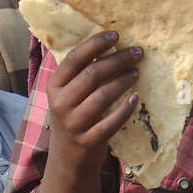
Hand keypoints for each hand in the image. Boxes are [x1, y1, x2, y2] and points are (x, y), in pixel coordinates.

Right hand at [48, 32, 141, 173]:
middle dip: (117, 60)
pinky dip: (124, 110)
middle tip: (137, 53)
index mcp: (54, 86)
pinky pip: (110, 123)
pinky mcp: (88, 141)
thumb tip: (107, 42)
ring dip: (123, 82)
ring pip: (102, 97)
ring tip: (137, 72)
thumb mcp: (67, 95)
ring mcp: (73, 124)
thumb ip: (80, 74)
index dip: (95, 44)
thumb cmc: (74, 117)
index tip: (116, 34)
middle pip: (92, 75)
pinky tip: (136, 99)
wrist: (69, 158)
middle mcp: (60, 103)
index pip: (74, 59)